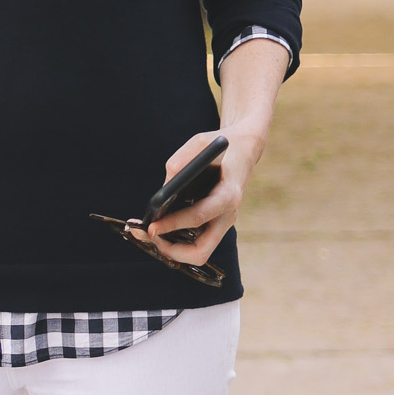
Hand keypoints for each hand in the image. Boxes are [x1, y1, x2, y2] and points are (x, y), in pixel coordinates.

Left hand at [131, 126, 262, 268]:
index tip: (151, 227)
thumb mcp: (202, 141)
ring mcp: (222, 223)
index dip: (172, 225)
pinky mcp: (215, 224)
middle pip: (201, 251)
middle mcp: (227, 215)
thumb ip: (183, 158)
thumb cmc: (221, 146)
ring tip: (150, 234)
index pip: (198, 217)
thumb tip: (165, 184)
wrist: (244, 151)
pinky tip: (159, 228)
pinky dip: (176, 241)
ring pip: (198, 253)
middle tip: (150, 236)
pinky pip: (195, 243)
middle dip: (172, 251)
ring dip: (172, 249)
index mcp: (228, 195)